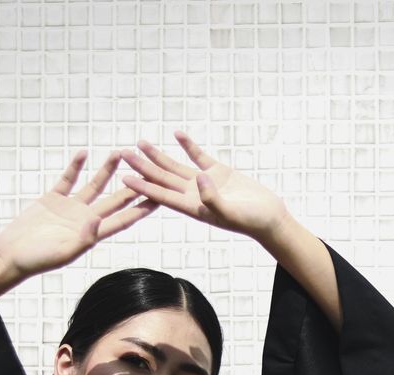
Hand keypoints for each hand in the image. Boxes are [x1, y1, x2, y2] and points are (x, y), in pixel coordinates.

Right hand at [0, 150, 159, 280]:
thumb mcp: (63, 252)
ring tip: (120, 152)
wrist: (11, 254)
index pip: (123, 219)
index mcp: (92, 234)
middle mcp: (85, 219)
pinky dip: (75, 166)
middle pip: (115, 199)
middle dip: (131, 185)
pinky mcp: (53, 199)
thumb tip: (98, 221)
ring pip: (94, 185)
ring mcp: (70, 208)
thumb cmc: (37, 260)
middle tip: (147, 169)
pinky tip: (83, 152)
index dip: (140, 209)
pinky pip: (67, 179)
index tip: (159, 198)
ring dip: (107, 170)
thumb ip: (83, 238)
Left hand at [118, 130, 290, 240]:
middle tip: (122, 154)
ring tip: (140, 143)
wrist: (270, 218)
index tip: (124, 178)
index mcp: (193, 208)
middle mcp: (194, 195)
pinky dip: (188, 146)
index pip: (162, 195)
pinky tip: (177, 134)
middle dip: (142, 166)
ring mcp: (205, 183)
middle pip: (162, 178)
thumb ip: (213, 198)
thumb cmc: (251, 221)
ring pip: (175, 167)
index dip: (143, 186)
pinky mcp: (219, 172)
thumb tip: (199, 178)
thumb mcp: (231, 212)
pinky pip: (199, 157)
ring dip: (158, 156)